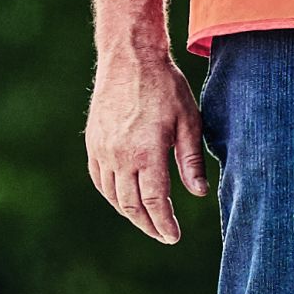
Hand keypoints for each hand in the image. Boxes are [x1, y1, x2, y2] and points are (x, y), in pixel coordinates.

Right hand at [83, 44, 210, 246]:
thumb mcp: (188, 120)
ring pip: (113, 195)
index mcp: (147, 153)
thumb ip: (191, 160)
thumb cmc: (164, 86)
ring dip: (129, 213)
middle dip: (148, 225)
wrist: (129, 57)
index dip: (165, 224)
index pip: (155, 202)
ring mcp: (103, 150)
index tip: (173, 236)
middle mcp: (121, 156)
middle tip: (162, 234)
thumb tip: (199, 193)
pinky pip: (99, 179)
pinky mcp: (93, 142)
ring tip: (146, 220)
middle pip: (132, 205)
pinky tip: (122, 198)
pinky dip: (111, 195)